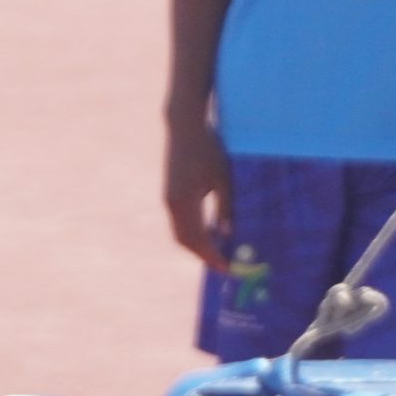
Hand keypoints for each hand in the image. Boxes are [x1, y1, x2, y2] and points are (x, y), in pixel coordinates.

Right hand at [164, 111, 232, 270]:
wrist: (185, 126)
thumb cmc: (208, 148)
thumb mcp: (224, 177)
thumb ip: (225, 207)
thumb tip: (227, 234)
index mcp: (185, 201)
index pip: (198, 239)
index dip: (212, 256)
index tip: (227, 268)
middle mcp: (172, 204)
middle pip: (185, 241)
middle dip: (204, 255)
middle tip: (224, 265)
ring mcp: (169, 199)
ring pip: (180, 233)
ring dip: (198, 245)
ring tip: (219, 252)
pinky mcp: (170, 194)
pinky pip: (180, 222)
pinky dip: (193, 233)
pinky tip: (209, 233)